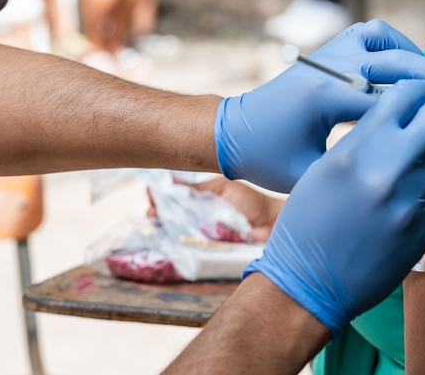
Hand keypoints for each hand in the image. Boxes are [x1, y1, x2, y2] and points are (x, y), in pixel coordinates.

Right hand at [147, 177, 281, 241]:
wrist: (272, 224)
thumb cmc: (251, 202)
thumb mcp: (222, 187)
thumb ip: (198, 186)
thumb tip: (172, 178)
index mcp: (202, 195)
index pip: (174, 193)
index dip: (161, 193)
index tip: (152, 192)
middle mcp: (199, 212)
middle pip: (170, 212)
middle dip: (157, 209)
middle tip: (152, 209)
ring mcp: (202, 230)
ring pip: (175, 228)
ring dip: (163, 224)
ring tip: (155, 218)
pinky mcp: (207, 246)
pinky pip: (188, 244)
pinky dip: (176, 241)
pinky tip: (167, 235)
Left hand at [215, 19, 424, 191]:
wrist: (235, 130)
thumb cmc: (270, 159)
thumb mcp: (311, 176)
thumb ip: (356, 172)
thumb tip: (408, 180)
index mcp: (324, 97)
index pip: (392, 100)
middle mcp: (330, 67)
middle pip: (399, 65)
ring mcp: (330, 53)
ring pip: (387, 43)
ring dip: (422, 61)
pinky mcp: (331, 50)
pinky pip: (374, 35)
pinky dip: (399, 47)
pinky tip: (417, 72)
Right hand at [245, 80, 424, 336]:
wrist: (309, 281)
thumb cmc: (308, 221)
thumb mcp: (323, 167)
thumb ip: (364, 137)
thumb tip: (402, 113)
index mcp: (352, 152)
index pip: (403, 98)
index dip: (413, 91)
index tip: (413, 95)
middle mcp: (384, 173)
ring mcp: (410, 202)